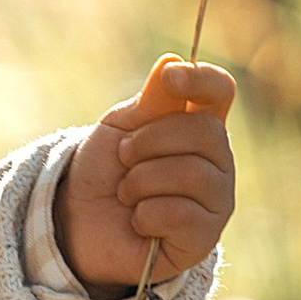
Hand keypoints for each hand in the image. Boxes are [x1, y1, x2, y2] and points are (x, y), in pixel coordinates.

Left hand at [59, 56, 236, 295]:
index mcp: (199, 126)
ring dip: (141, 181)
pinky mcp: (204, 239)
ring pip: (192, 174)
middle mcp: (217, 162)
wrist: (79, 225)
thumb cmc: (104, 172)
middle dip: (149, 141)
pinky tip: (138, 221)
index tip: (170, 79)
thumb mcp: (120, 128)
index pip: (221, 92)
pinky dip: (145, 215)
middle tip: (124, 158)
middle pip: (206, 132)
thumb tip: (173, 61)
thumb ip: (150, 101)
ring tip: (126, 193)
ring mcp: (215, 201)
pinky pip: (182, 215)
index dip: (201, 79)